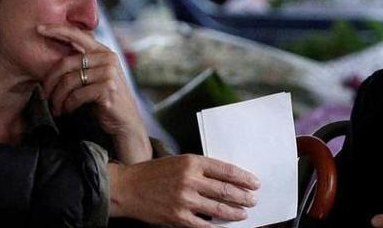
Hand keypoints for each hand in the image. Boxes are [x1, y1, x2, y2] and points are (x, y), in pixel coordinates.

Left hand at [38, 24, 149, 162]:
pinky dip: (68, 105)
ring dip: (58, 97)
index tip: (39, 28)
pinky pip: (77, 95)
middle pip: (66, 62)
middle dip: (50, 81)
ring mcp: (109, 73)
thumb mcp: (96, 75)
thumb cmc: (105, 99)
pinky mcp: (107, 89)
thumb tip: (53, 56)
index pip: (77, 34)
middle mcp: (108, 58)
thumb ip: (83, 63)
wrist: (125, 121)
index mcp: (103, 51)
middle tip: (45, 95)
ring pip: (69, 80)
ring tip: (55, 107)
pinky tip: (66, 110)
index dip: (57, 29)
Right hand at [109, 154, 260, 227]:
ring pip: (218, 208)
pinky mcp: (178, 217)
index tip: (254, 183)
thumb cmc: (154, 173)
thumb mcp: (179, 161)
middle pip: (225, 189)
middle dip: (243, 196)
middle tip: (253, 199)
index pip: (226, 170)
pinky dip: (216, 226)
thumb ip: (201, 168)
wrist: (128, 188)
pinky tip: (224, 226)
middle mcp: (190, 179)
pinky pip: (204, 224)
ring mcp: (185, 200)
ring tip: (243, 213)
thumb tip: (226, 179)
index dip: (243, 178)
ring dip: (234, 212)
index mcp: (192, 162)